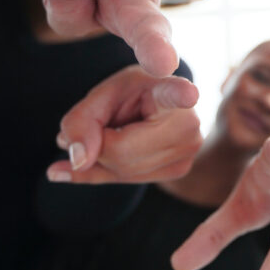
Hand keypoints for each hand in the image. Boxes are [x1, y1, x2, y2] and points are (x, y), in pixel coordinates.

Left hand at [46, 65, 200, 183]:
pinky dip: (106, 171)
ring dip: (100, 159)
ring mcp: (188, 150)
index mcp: (167, 90)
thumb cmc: (132, 94)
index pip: (176, 93)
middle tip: (98, 124)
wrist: (158, 107)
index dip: (182, 94)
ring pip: (122, 172)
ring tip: (109, 134)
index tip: (189, 93)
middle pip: (122, 152)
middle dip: (96, 145)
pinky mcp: (180, 170)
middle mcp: (188, 122)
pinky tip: (100, 155)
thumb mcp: (102, 94)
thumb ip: (81, 121)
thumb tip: (79, 161)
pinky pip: (127, 180)